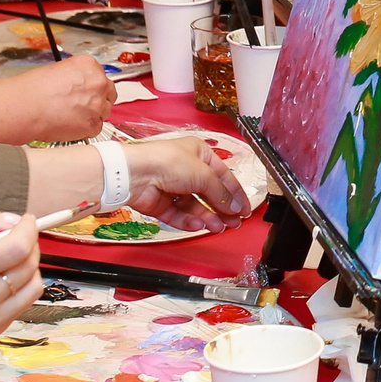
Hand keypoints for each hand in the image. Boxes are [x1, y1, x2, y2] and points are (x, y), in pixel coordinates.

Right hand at [0, 204, 42, 358]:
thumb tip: (10, 220)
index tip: (26, 219)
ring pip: (32, 285)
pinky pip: (23, 303)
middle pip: (28, 265)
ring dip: (29, 264)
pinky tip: (3, 278)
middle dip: (30, 243)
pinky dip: (21, 285)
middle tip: (19, 235)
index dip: (28, 228)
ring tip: (11, 257)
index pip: (16, 248)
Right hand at [8, 54, 118, 143]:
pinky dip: (86, 129)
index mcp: (89, 66)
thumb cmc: (34, 90)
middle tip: (81, 105)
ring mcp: (98, 105)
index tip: (85, 92)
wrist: (27, 107)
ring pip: (104, 112)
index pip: (101, 77)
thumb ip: (75, 78)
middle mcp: (98, 83)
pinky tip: (71, 125)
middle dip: (97, 100)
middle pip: (108, 93)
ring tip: (72, 116)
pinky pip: (96, 128)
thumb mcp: (57, 71)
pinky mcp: (93, 125)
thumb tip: (78, 87)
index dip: (92, 87)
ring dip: (92, 114)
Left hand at [124, 132, 251, 230]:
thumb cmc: (167, 162)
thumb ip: (221, 192)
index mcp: (198, 154)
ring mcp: (173, 187)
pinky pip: (179, 215)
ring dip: (208, 217)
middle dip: (222, 208)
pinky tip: (198, 225)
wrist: (135, 174)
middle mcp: (186, 169)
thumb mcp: (203, 174)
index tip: (245, 209)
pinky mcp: (161, 203)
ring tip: (219, 227)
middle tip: (235, 222)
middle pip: (209, 193)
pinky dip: (189, 221)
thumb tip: (234, 205)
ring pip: (195, 207)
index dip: (235, 193)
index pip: (223, 176)